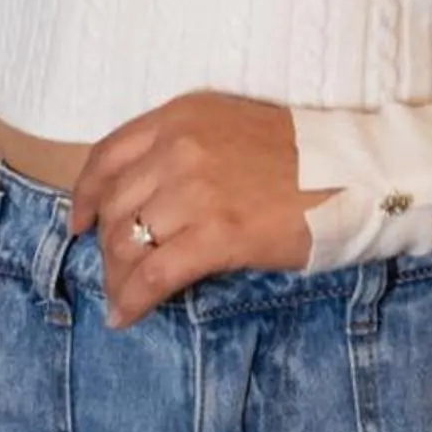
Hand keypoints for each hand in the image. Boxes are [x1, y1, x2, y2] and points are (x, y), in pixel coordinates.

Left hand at [65, 91, 340, 328]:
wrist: (353, 172)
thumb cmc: (300, 155)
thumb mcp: (229, 128)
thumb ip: (183, 149)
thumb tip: (143, 198)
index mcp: (180, 117)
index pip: (107, 155)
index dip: (85, 195)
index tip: (78, 223)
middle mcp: (179, 148)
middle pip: (113, 205)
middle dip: (105, 245)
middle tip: (114, 272)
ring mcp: (195, 191)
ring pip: (128, 242)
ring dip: (118, 278)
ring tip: (122, 299)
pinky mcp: (217, 234)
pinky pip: (154, 274)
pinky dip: (134, 299)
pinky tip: (128, 314)